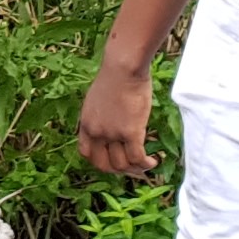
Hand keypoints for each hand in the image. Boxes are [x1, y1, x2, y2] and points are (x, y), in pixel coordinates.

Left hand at [78, 59, 158, 176]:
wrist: (123, 67)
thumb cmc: (114, 77)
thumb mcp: (97, 100)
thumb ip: (100, 117)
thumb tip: (111, 125)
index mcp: (85, 124)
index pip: (86, 154)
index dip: (100, 162)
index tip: (113, 161)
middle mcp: (96, 132)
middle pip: (103, 165)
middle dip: (118, 171)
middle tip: (132, 167)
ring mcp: (112, 134)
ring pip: (122, 165)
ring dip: (135, 169)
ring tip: (146, 164)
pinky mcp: (130, 132)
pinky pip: (137, 158)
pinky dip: (145, 164)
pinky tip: (153, 160)